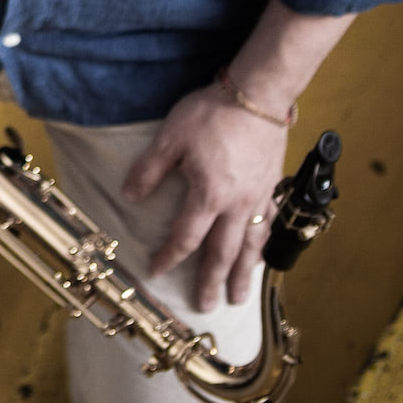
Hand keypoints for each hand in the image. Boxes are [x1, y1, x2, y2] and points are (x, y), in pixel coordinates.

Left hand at [122, 84, 289, 308]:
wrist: (258, 95)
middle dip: (213, 281)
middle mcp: (237, 204)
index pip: (186, 237)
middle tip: (207, 306)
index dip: (170, 256)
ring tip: (240, 296)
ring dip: (244, 274)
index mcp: (209, 196)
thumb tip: (129, 196)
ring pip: (252, 245)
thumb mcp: (171, 137)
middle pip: (223, 252)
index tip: (157, 271)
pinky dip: (264, 244)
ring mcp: (259, 197)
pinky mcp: (273, 186)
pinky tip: (261, 254)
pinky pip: (269, 224)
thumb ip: (150, 169)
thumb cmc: (212, 114)